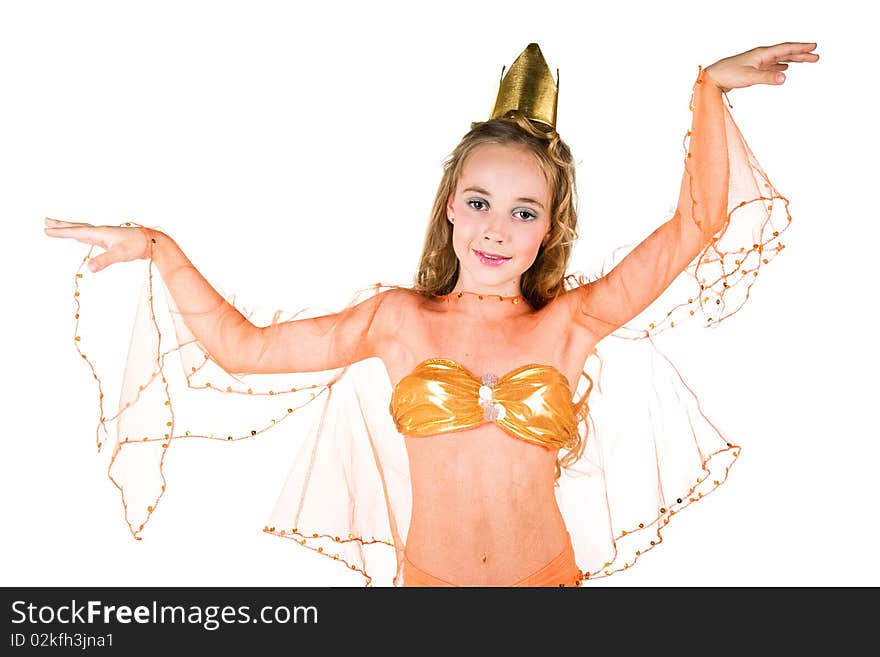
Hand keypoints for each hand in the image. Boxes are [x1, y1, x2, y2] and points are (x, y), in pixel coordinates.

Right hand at [43, 217, 151, 271]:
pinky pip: (91, 236)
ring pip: (84, 230)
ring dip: (71, 229)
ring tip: (59, 228)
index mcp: (100, 232)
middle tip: (46, 221)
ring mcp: (106, 236)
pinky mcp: (111, 241)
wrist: (154, 242)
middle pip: (78, 227)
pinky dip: (82, 235)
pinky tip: (82, 238)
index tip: (46, 230)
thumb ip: (105, 260)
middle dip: (62, 225)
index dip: (61, 232)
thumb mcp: (120, 254)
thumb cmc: (138, 246)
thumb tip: (89, 268)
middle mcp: (102, 231)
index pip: (76, 231)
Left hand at [704, 42, 818, 92]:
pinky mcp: (752, 70)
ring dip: (793, 60)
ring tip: (805, 61)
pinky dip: (780, 67)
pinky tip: (784, 70)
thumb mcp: (749, 77)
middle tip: (816, 56)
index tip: (814, 47)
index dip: (800, 48)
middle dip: (801, 54)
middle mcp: (760, 56)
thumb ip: (767, 78)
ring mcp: (756, 62)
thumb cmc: (727, 75)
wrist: (712, 78)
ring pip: (779, 59)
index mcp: (762, 54)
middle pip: (785, 53)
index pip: (786, 48)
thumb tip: (785, 78)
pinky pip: (771, 66)